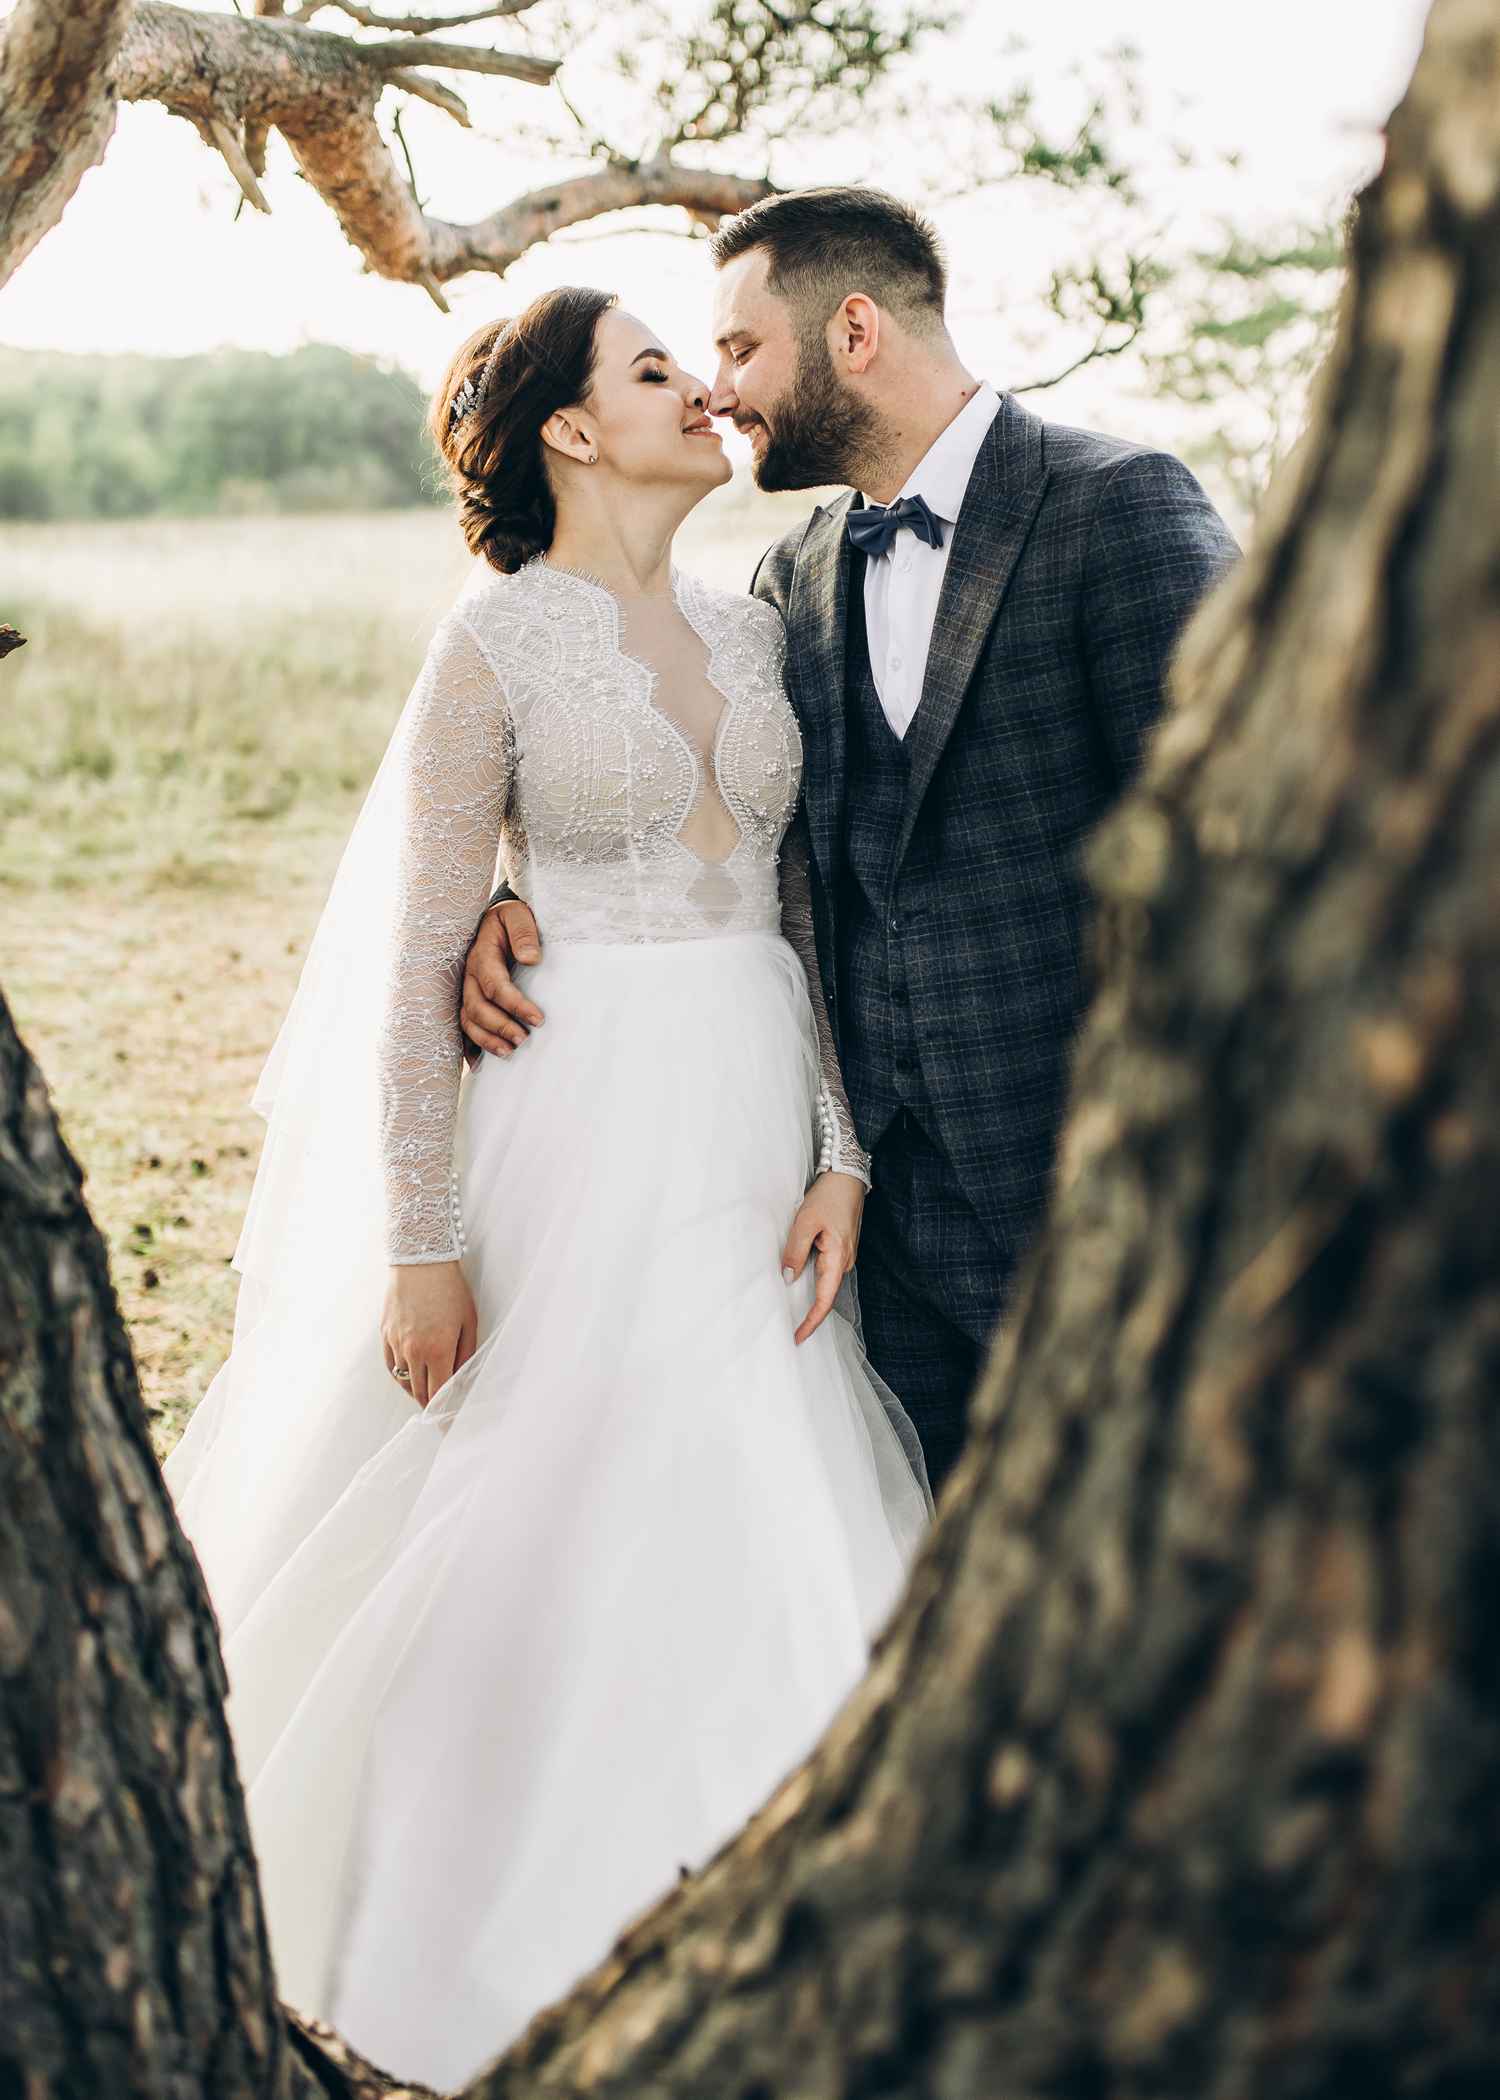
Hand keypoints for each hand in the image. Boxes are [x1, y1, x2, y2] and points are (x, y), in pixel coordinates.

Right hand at [381, 1262, 477, 1407]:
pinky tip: (411, 1377)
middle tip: (441, 1412)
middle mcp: (413, 1350)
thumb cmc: (451, 1289)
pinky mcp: (385, 1335)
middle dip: (432, 1405)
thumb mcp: (469, 1321)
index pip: (439, 1394)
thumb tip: (462, 1379)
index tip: (448, 1425)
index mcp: (438, 1349)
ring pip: (405, 1381)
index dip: (443, 1413)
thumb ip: (465, 1354)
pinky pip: (392, 1367)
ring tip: (430, 1393)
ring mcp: (396, 1343)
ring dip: (418, 1391)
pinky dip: (402, 1377)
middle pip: (420, 1392)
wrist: (420, 1261)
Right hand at [460, 901, 545, 1064]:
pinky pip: (463, 1026)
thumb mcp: (518, 914)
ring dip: (486, 1039)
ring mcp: (465, 989)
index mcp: (481, 955)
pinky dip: (470, 1046)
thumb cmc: (510, 918)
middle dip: (499, 1026)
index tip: (538, 1019)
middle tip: (524, 1039)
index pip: (495, 985)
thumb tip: (530, 959)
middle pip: (477, 1007)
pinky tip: (480, 1063)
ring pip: (467, 1020)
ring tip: (509, 1053)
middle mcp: (469, 975)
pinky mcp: (467, 999)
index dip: (515, 1005)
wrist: (495, 918)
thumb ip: (524, 933)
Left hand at [781, 1171, 864, 1345]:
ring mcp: (844, 1255)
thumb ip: (795, 1251)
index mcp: (839, 1258)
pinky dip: (811, 1279)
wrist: (848, 1176)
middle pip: (825, 1295)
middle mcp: (845, 1261)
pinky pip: (825, 1270)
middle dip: (808, 1314)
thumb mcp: (806, 1222)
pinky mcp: (840, 1248)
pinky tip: (798, 1280)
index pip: (825, 1300)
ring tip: (789, 1310)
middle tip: (788, 1329)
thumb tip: (787, 1278)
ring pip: (824, 1282)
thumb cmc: (829, 1197)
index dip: (811, 1322)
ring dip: (808, 1295)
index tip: (798, 1337)